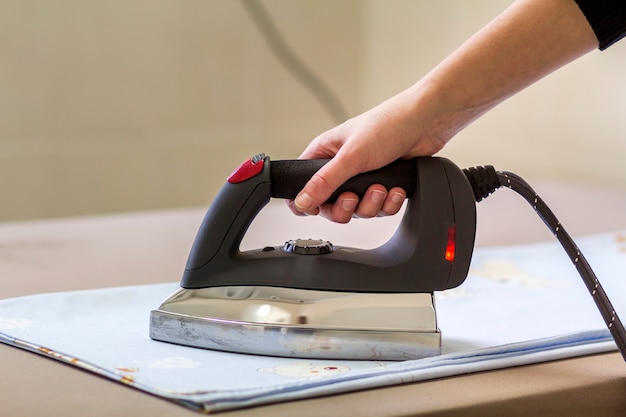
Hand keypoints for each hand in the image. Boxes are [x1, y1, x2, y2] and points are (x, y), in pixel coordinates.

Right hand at [288, 87, 446, 222]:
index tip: (320, 207)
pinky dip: (388, 203)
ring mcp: (362, 178)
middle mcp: (341, 167)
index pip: (304, 186)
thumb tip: (301, 201)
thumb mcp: (351, 156)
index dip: (308, 202)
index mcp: (324, 154)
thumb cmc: (389, 124)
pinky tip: (395, 189)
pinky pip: (379, 208)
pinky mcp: (383, 185)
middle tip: (353, 198)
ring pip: (357, 210)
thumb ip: (325, 182)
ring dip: (371, 204)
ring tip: (381, 187)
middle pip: (331, 206)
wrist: (427, 123)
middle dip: (346, 207)